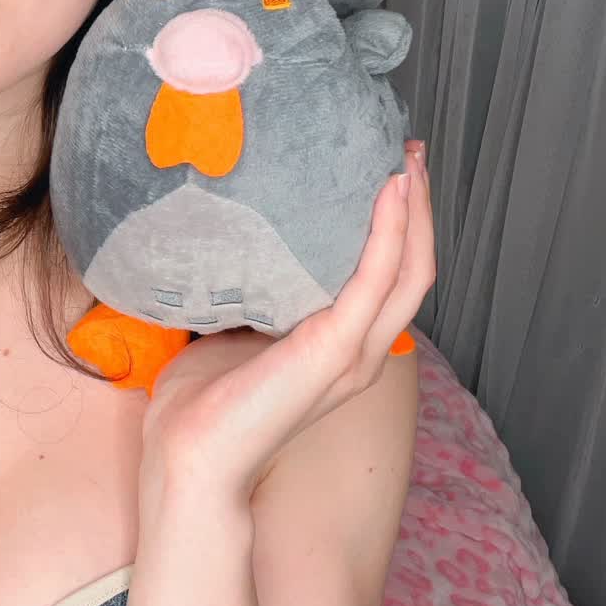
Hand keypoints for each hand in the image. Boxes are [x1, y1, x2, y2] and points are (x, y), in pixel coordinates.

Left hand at [139, 146, 432, 500]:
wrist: (188, 454)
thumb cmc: (201, 401)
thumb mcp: (234, 331)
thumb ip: (251, 295)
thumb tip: (230, 240)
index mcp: (342, 350)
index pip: (389, 279)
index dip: (399, 226)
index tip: (386, 171)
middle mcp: (361, 353)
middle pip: (414, 268)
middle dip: (418, 207)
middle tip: (407, 150)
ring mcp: (354, 355)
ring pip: (409, 271)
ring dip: (414, 211)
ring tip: (406, 160)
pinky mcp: (335, 351)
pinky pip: (376, 280)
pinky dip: (388, 233)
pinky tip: (387, 192)